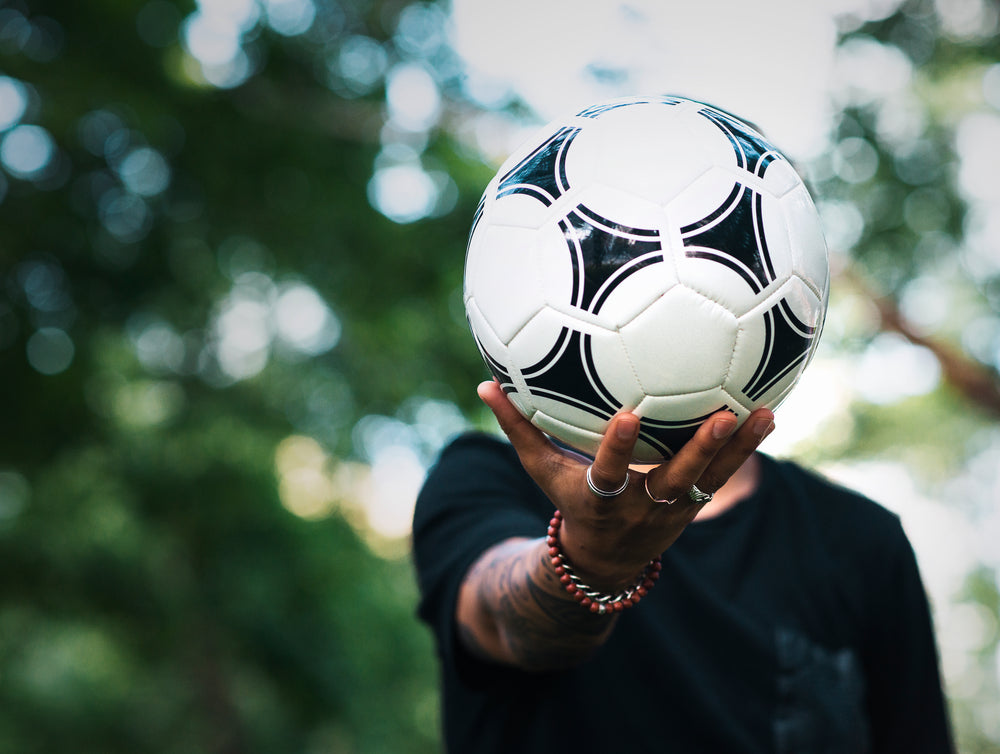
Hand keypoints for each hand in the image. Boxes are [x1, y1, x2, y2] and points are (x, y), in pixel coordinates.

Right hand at [477, 380, 773, 589]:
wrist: (604, 560)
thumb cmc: (568, 500)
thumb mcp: (541, 470)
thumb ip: (518, 428)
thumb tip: (485, 384)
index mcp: (599, 499)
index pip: (608, 474)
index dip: (618, 449)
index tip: (630, 414)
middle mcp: (640, 507)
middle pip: (673, 481)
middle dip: (697, 451)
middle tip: (720, 415)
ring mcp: (672, 509)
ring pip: (710, 479)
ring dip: (737, 449)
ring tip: (763, 413)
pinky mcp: (694, 505)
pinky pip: (724, 475)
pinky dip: (745, 449)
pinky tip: (767, 414)